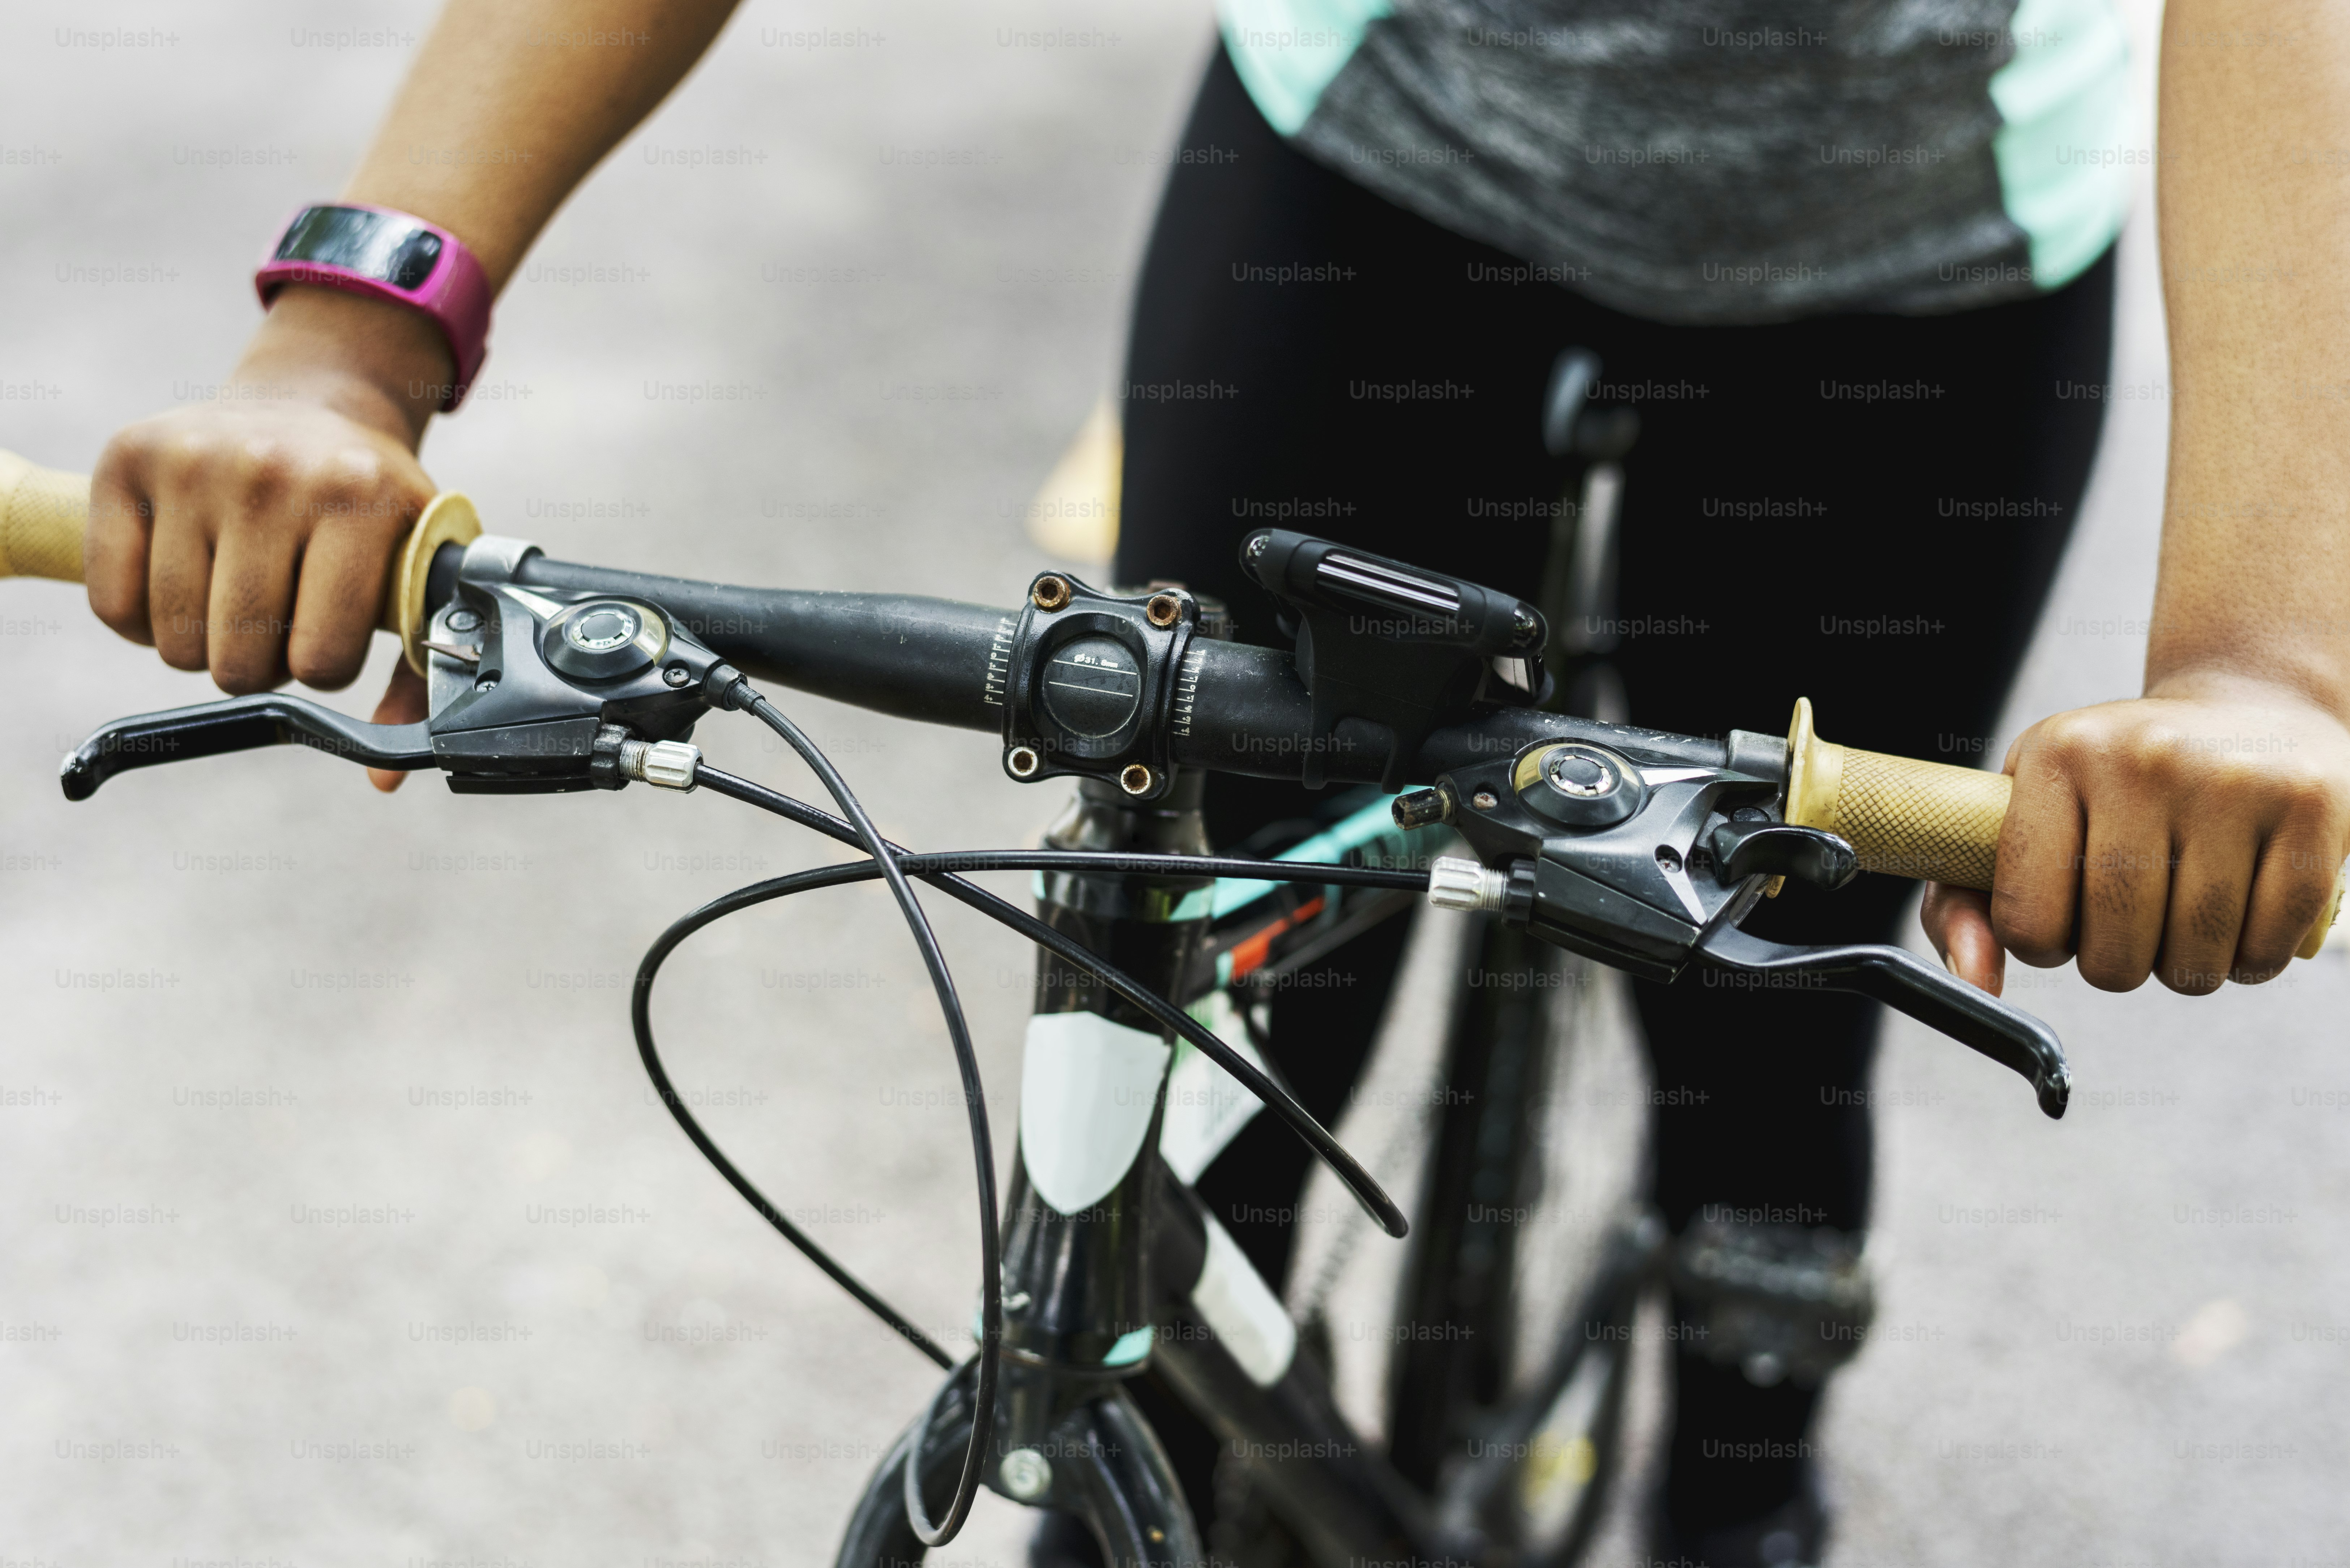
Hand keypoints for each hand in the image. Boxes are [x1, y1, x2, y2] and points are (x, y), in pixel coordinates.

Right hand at [85, 286, 448, 790]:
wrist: (315, 408)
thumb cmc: (370, 505)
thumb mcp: (417, 568)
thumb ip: (417, 676)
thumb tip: (385, 776)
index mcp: (359, 501)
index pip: (322, 658)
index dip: (322, 668)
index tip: (326, 638)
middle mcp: (273, 473)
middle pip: (241, 658)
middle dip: (259, 666)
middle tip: (275, 623)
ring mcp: (194, 462)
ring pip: (176, 640)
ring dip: (204, 647)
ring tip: (234, 602)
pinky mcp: (127, 460)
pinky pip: (113, 606)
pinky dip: (143, 623)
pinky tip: (181, 586)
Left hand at [1922, 677, 2349, 995]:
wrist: (2253, 705)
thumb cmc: (2119, 779)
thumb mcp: (2026, 809)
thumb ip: (1965, 900)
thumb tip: (1975, 982)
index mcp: (2057, 754)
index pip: (2027, 919)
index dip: (2042, 944)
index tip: (2062, 919)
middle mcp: (2142, 758)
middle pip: (2113, 952)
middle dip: (2117, 965)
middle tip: (2131, 921)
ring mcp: (2232, 780)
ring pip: (2193, 962)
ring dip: (2186, 968)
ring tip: (2184, 915)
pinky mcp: (2311, 808)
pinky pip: (2267, 948)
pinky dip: (2250, 961)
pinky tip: (2241, 914)